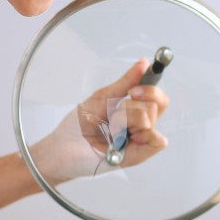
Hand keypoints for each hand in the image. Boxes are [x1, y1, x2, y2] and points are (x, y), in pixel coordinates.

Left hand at [30, 59, 169, 182]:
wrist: (62, 149)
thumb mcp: (103, 97)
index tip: (133, 90)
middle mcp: (140, 125)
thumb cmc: (78, 126)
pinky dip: (140, 135)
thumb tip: (144, 63)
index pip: (158, 97)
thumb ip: (125, 82)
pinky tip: (121, 139)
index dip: (151, 88)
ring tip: (110, 130)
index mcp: (134, 110)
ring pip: (149, 118)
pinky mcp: (139, 156)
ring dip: (124, 120)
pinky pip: (157, 141)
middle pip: (156, 105)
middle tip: (113, 112)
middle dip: (130, 105)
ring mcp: (140, 140)